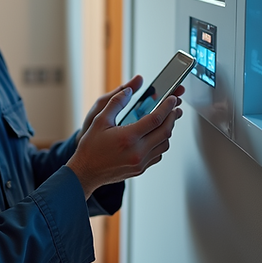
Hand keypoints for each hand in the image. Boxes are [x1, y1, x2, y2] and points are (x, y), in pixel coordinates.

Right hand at [67, 86, 183, 198]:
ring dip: (168, 130)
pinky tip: (157, 136)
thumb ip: (116, 103)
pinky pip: (158, 154)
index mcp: (128, 137)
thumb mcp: (100, 120)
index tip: (172, 99)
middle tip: (175, 108)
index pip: (156, 119)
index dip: (167, 107)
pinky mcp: (141, 169)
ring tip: (167, 120)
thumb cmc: (91, 148)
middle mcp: (137, 152)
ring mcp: (141, 162)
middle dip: (173, 117)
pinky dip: (161, 143)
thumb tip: (129, 90)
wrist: (86, 172)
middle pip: (165, 131)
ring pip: (165, 144)